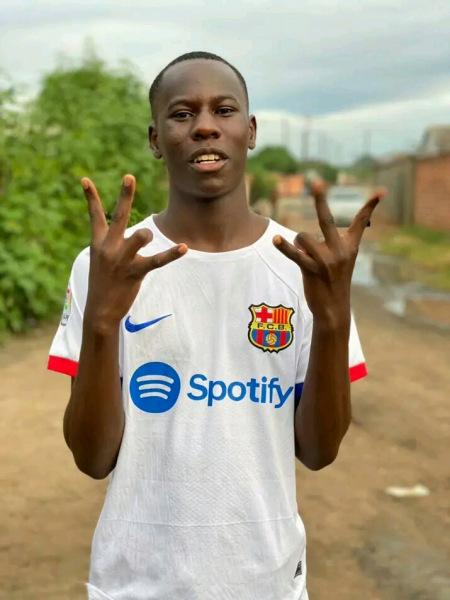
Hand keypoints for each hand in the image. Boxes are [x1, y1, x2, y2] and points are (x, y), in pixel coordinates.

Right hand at [82, 174, 186, 330]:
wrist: (99, 311)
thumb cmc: (104, 284)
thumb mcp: (101, 261)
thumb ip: (112, 245)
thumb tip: (130, 234)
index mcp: (98, 243)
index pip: (94, 216)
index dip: (91, 197)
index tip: (85, 179)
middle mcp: (108, 248)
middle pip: (118, 216)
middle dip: (125, 196)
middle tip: (130, 176)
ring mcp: (121, 260)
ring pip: (139, 236)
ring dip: (146, 234)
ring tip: (148, 237)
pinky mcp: (134, 272)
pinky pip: (157, 260)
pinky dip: (171, 254)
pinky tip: (182, 247)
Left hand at [273, 183, 384, 327]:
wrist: (334, 309)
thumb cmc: (334, 282)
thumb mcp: (341, 261)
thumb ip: (331, 244)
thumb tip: (305, 236)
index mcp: (350, 247)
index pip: (362, 223)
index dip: (370, 207)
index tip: (381, 192)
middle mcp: (340, 250)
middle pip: (327, 219)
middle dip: (320, 200)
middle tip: (316, 183)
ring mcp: (326, 260)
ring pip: (303, 236)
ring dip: (298, 244)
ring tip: (304, 257)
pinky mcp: (313, 269)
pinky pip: (295, 254)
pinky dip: (284, 247)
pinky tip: (276, 240)